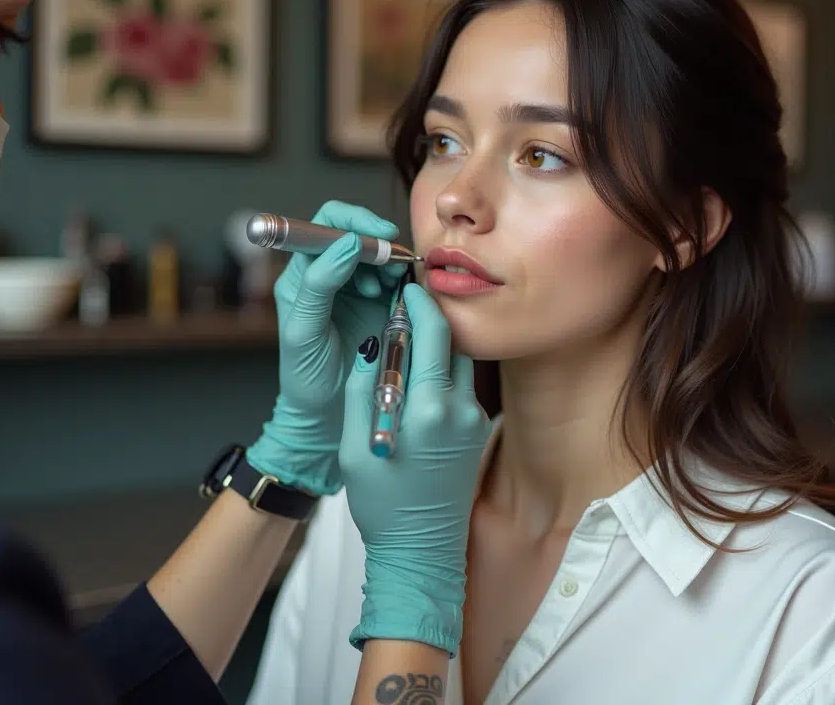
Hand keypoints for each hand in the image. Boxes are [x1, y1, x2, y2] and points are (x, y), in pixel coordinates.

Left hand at [246, 201, 405, 495]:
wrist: (326, 416)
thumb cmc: (306, 379)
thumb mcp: (304, 331)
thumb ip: (320, 284)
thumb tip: (346, 244)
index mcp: (302, 275)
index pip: (323, 225)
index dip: (352, 221)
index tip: (376, 235)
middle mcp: (329, 275)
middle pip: (356, 233)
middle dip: (377, 241)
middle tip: (392, 261)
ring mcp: (356, 290)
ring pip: (379, 255)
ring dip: (390, 263)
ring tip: (391, 286)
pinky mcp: (380, 307)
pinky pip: (396, 280)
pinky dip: (403, 281)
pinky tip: (400, 296)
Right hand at [338, 283, 492, 656]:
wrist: (422, 552)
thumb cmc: (382, 505)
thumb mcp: (357, 446)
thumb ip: (363, 390)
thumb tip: (372, 346)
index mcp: (427, 411)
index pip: (432, 334)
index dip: (419, 302)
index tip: (405, 284)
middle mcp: (459, 410)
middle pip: (452, 342)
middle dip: (431, 315)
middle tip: (406, 298)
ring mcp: (474, 420)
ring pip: (459, 361)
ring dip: (437, 342)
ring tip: (409, 331)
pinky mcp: (477, 430)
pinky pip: (460, 385)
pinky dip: (441, 369)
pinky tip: (418, 371)